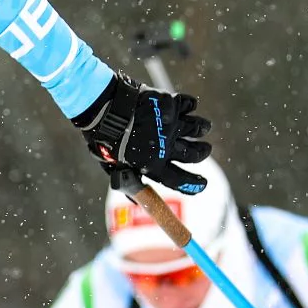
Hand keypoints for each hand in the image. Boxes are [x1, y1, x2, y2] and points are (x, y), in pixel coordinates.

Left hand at [71, 72, 211, 192]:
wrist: (102, 108)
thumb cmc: (105, 140)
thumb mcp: (115, 167)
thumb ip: (131, 183)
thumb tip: (138, 203)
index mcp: (153, 165)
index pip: (181, 180)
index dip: (194, 184)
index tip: (203, 183)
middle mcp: (166, 147)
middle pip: (195, 155)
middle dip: (203, 152)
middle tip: (205, 149)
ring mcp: (169, 125)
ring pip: (197, 128)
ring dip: (201, 128)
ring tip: (203, 128)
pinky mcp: (169, 104)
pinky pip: (189, 104)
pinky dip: (190, 105)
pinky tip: (188, 107)